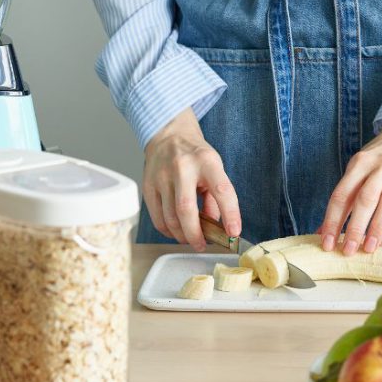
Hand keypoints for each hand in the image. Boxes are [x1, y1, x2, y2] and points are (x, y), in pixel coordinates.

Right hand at [143, 109, 240, 250]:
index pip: (221, 190)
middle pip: (186, 209)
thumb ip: (216, 197)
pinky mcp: (148, 186)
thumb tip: (217, 227)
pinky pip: (157, 218)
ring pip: (170, 218)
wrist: (168, 135)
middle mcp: (182, 168)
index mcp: (206, 161)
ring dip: (182, 235)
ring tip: (191, 238)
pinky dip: (168, 230)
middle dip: (195, 234)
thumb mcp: (215, 168)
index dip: (230, 214)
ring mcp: (162, 177)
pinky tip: (176, 231)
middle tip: (202, 245)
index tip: (234, 232)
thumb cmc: (196, 155)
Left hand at [319, 122, 381, 254]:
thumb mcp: (360, 168)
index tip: (327, 243)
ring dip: (378, 227)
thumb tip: (324, 231)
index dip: (333, 221)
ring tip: (369, 248)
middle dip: (355, 227)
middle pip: (365, 198)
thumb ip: (344, 197)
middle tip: (348, 251)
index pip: (342, 195)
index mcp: (361, 163)